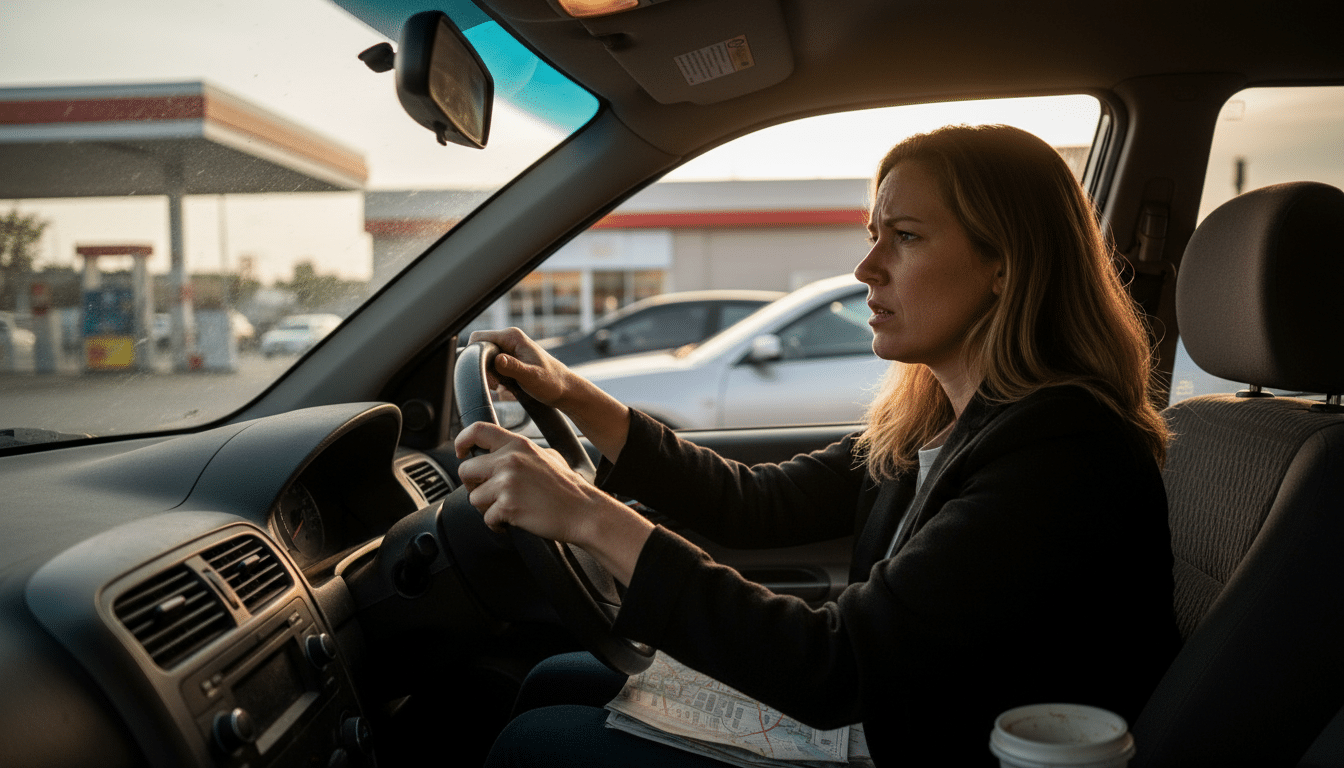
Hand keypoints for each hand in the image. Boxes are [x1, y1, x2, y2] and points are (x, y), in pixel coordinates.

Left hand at [453, 420, 653, 583]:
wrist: (584, 512)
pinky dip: (497, 524)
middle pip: (466, 470)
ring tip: (507, 509)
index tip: (462, 452)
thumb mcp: (548, 456)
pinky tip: (512, 521)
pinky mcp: (508, 505)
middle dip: (473, 485)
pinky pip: (487, 518)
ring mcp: (508, 482)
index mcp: (518, 445)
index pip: (478, 431)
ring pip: (474, 498)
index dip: (463, 440)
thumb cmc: (569, 489)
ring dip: (487, 507)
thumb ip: (522, 452)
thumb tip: (502, 453)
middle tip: (488, 494)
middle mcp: (510, 460)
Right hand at [467, 327, 577, 410]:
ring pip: (486, 360)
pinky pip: (493, 368)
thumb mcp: (531, 377)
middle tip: (496, 385)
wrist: (565, 390)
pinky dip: (496, 379)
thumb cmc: (551, 382)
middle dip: (483, 369)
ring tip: (503, 387)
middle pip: (480, 349)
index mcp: (512, 336)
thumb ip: (513, 367)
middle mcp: (509, 339)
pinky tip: (507, 388)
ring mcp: (510, 349)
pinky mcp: (511, 360)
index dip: (475, 355)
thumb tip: (497, 359)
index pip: (478, 337)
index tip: (485, 374)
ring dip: (490, 376)